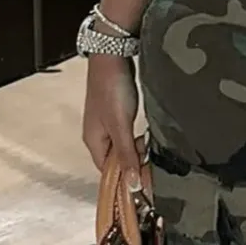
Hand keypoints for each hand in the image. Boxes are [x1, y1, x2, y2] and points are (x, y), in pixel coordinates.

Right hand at [82, 55, 140, 188]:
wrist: (112, 57)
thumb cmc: (112, 90)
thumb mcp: (121, 126)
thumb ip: (127, 154)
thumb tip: (132, 184)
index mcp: (93, 141)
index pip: (107, 172)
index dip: (124, 181)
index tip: (145, 187)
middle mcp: (97, 136)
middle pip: (115, 162)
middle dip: (133, 167)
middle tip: (152, 169)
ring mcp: (106, 126)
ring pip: (123, 150)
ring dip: (137, 154)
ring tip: (151, 154)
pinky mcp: (116, 116)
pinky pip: (127, 138)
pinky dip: (137, 143)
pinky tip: (148, 141)